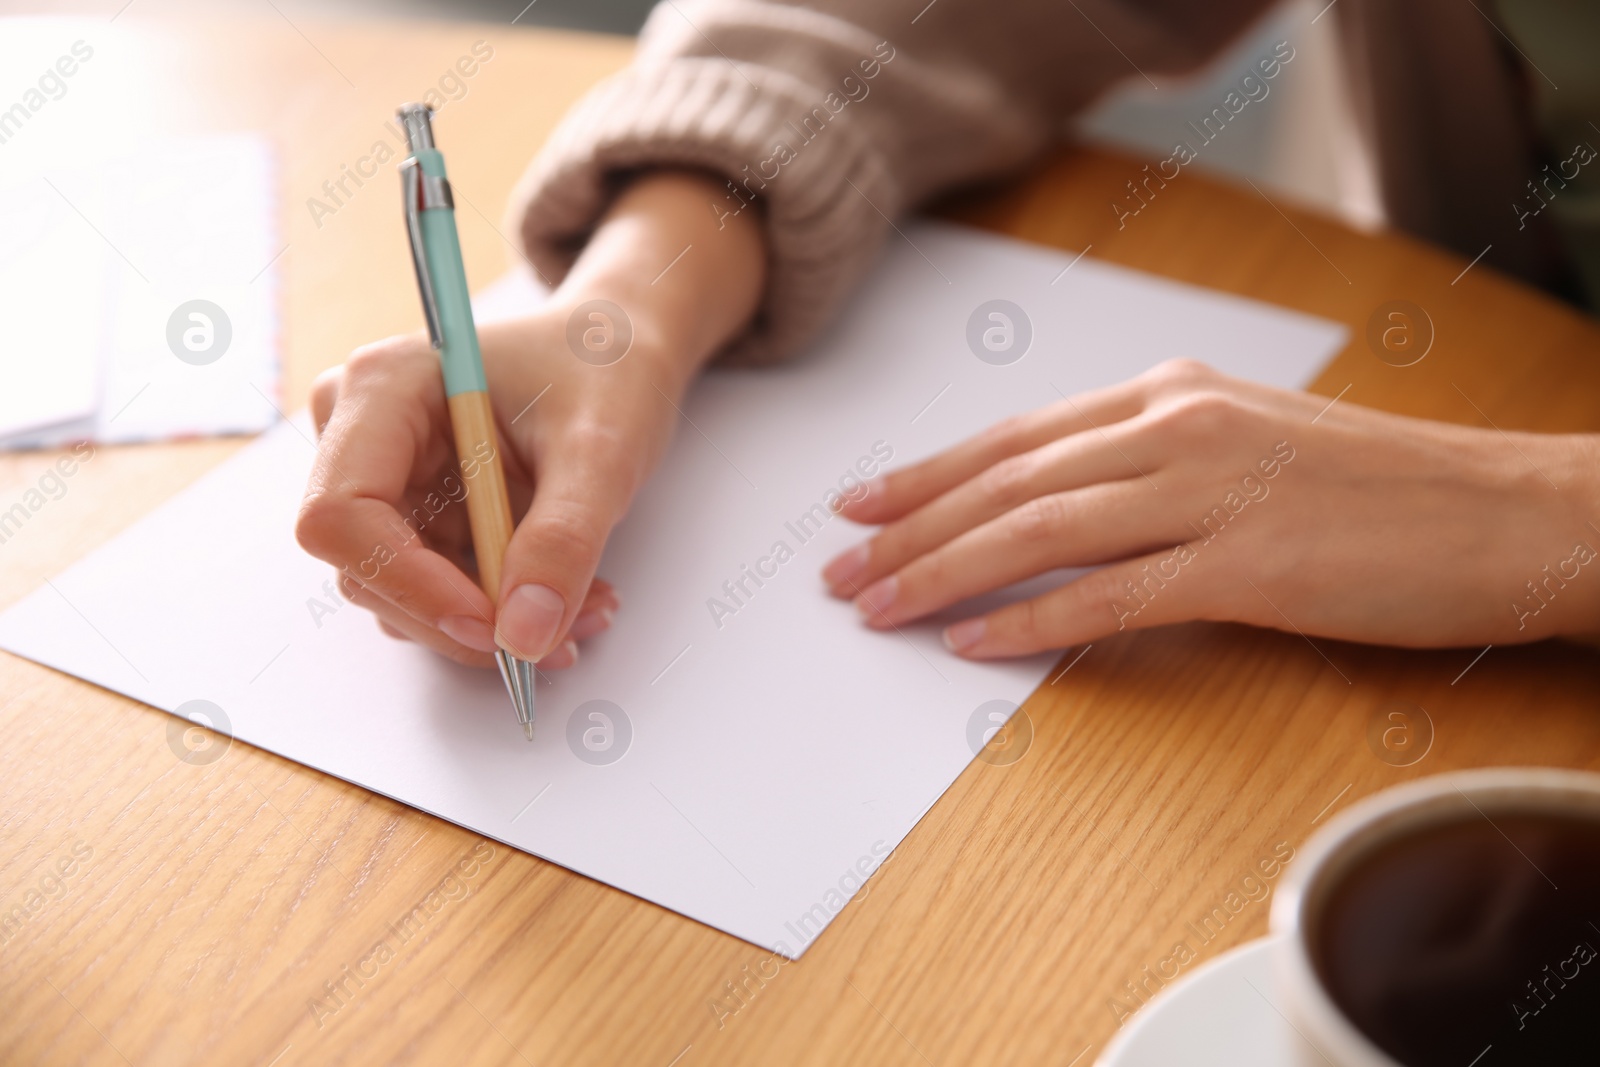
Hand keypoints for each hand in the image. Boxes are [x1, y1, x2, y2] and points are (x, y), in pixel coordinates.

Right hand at [296, 171, 764, 666]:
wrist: (620, 355)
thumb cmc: (606, 371)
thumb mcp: (603, 451)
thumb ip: (563, 540)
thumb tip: (524, 636)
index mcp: (385, 387)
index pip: (342, 513)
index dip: (405, 582)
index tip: (490, 625)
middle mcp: (365, 435)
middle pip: (367, 568)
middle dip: (464, 617)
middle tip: (560, 635)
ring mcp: (388, 481)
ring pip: (405, 595)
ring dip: (494, 623)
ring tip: (587, 608)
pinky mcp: (420, 517)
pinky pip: (440, 593)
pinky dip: (504, 612)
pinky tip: (569, 599)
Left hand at [823, 360, 1599, 656]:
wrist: (1501, 511)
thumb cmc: (1375, 487)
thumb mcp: (1245, 442)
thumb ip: (1149, 462)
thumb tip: (1057, 503)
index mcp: (1168, 396)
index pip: (1015, 438)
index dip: (926, 474)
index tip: (859, 503)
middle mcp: (1174, 429)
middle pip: (1007, 482)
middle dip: (909, 527)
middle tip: (837, 569)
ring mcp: (1209, 492)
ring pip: (1039, 530)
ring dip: (944, 571)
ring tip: (877, 606)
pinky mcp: (1247, 565)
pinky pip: (1111, 594)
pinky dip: (1032, 618)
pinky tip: (972, 641)